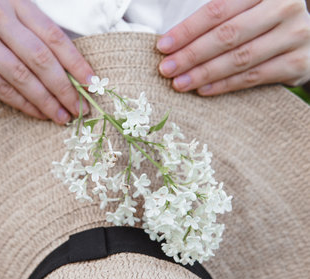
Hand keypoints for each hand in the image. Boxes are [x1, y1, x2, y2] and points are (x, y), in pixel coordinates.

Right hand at [0, 0, 92, 123]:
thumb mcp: (8, 25)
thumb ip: (35, 42)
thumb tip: (75, 75)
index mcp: (15, 3)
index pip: (54, 35)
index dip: (76, 62)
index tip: (92, 83)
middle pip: (40, 57)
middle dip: (65, 87)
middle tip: (80, 108)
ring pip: (23, 76)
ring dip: (47, 101)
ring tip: (63, 116)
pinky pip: (3, 89)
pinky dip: (25, 105)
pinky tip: (39, 114)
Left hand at [157, 0, 309, 94]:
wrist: (304, 37)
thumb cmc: (261, 20)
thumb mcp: (243, 7)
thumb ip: (216, 15)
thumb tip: (172, 39)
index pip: (218, 10)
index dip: (188, 29)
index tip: (163, 46)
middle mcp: (284, 7)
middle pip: (228, 35)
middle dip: (191, 54)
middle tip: (166, 69)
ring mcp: (295, 35)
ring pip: (240, 58)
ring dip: (204, 73)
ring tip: (179, 83)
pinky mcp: (298, 63)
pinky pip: (254, 76)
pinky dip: (225, 85)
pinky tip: (203, 89)